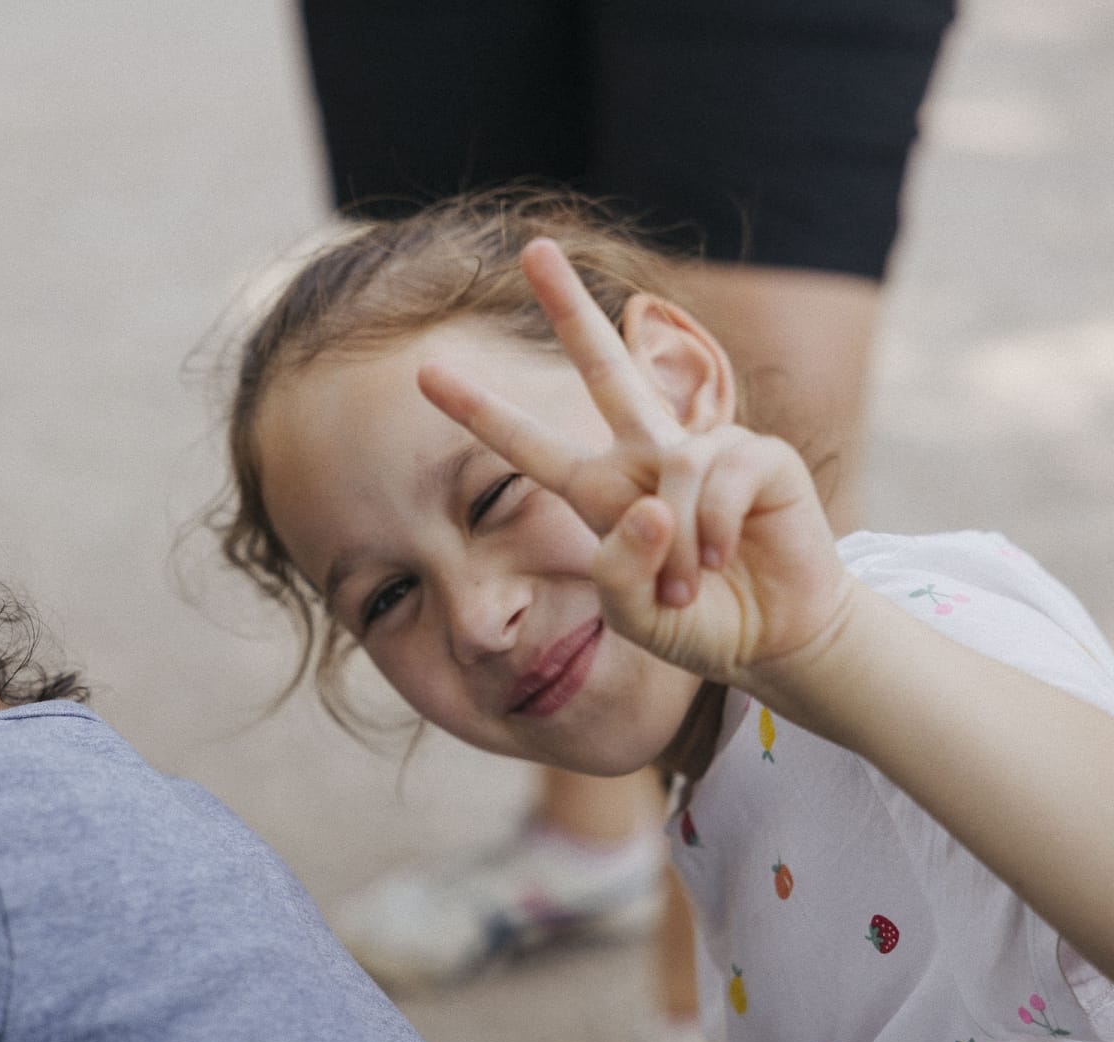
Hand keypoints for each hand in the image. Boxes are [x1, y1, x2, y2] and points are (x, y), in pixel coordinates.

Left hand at [416, 239, 853, 691]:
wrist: (775, 636)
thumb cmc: (696, 620)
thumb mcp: (633, 612)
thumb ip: (618, 568)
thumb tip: (652, 503)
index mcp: (600, 490)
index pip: (529, 445)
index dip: (480, 410)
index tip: (424, 372)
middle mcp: (647, 456)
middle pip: (601, 364)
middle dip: (568, 305)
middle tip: (534, 247)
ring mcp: (703, 449)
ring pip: (671, 471)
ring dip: (678, 544)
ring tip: (692, 584)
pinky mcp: (758, 456)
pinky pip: (719, 479)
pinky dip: (714, 529)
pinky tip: (726, 556)